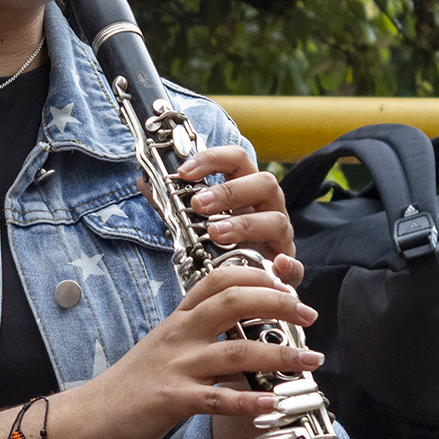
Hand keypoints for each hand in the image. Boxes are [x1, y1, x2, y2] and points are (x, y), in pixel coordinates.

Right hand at [70, 265, 321, 438]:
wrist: (94, 413)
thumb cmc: (134, 382)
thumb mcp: (165, 345)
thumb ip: (199, 333)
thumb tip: (241, 330)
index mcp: (180, 319)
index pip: (219, 280)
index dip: (257, 276)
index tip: (286, 286)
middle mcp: (180, 335)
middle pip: (233, 303)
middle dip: (278, 305)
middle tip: (308, 315)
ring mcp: (177, 366)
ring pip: (235, 352)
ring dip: (278, 355)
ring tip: (309, 361)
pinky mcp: (174, 399)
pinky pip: (218, 398)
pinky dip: (250, 401)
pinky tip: (273, 403)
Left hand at [175, 145, 302, 284]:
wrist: (248, 279)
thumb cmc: (223, 244)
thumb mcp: (195, 221)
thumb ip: (173, 203)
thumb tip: (143, 182)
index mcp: (247, 189)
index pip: (237, 160)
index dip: (212, 159)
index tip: (184, 172)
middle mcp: (268, 208)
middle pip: (264, 183)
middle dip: (229, 192)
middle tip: (198, 205)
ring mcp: (281, 237)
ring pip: (277, 221)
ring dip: (245, 225)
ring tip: (215, 234)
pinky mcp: (287, 268)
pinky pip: (295, 265)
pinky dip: (288, 266)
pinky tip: (274, 266)